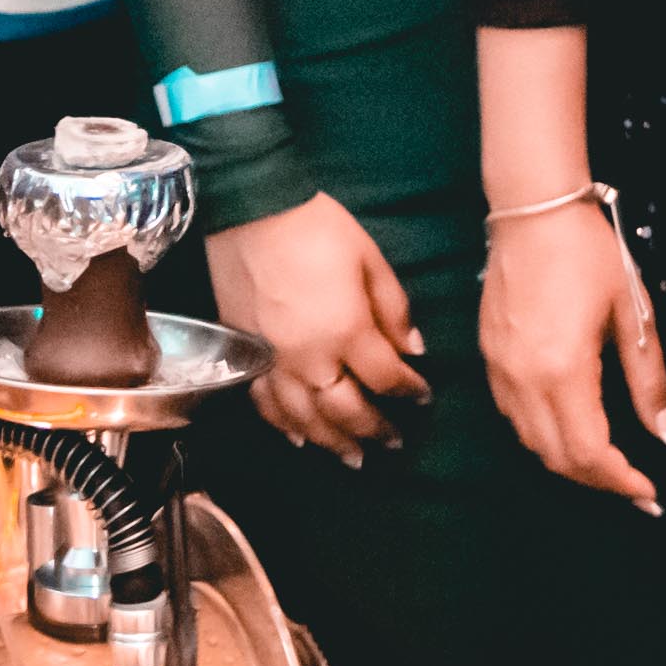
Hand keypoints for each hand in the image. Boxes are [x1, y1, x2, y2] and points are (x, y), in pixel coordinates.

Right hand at [207, 192, 430, 458]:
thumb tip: (413, 350)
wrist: (251, 208)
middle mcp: (308, 359)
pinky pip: (263, 405)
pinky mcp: (243, 355)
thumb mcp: (370, 258)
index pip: (386, 378)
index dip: (409, 392)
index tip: (423, 398)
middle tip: (393, 443)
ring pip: (303, 419)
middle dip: (374, 430)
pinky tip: (297, 437)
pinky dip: (283, 426)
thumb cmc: (317, 227)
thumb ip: (394, 310)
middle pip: (345, 411)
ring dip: (331, 442)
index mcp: (346, 332)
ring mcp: (271, 362)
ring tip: (353, 457)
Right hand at [476, 193, 665, 511]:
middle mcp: (522, 380)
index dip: (622, 482)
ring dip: (570, 464)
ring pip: (531, 444)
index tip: (652, 494)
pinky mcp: (488, 358)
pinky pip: (513, 418)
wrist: (533, 207)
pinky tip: (571, 431)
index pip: (590, 453)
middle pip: (557, 459)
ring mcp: (499, 370)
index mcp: (562, 370)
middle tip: (637, 490)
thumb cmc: (589, 252)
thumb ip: (650, 383)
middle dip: (599, 482)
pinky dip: (543, 437)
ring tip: (609, 467)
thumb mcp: (634, 313)